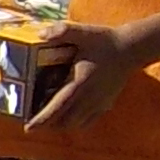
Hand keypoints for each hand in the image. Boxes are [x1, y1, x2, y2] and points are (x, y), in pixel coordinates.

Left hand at [19, 21, 142, 127]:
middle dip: (47, 124)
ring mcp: (98, 103)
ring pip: (75, 124)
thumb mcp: (83, 32)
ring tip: (49, 117)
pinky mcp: (105, 105)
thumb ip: (62, 31)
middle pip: (64, 122)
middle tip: (34, 118)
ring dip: (60, 124)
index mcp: (80, 82)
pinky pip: (87, 122)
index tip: (28, 128)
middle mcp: (89, 98)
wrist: (131, 49)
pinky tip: (69, 114)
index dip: (42, 119)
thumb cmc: (104, 40)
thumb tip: (42, 34)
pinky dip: (75, 122)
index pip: (58, 107)